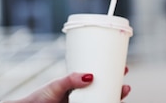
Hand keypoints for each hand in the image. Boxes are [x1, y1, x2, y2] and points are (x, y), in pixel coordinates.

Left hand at [2, 67, 130, 102]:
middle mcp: (82, 95)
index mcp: (77, 85)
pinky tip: (112, 102)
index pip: (97, 78)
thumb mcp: (56, 85)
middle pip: (104, 90)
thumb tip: (91, 76)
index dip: (111, 72)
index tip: (123, 67)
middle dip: (118, 86)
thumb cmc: (40, 97)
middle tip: (125, 81)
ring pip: (103, 100)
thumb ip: (71, 80)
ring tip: (123, 92)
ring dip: (115, 97)